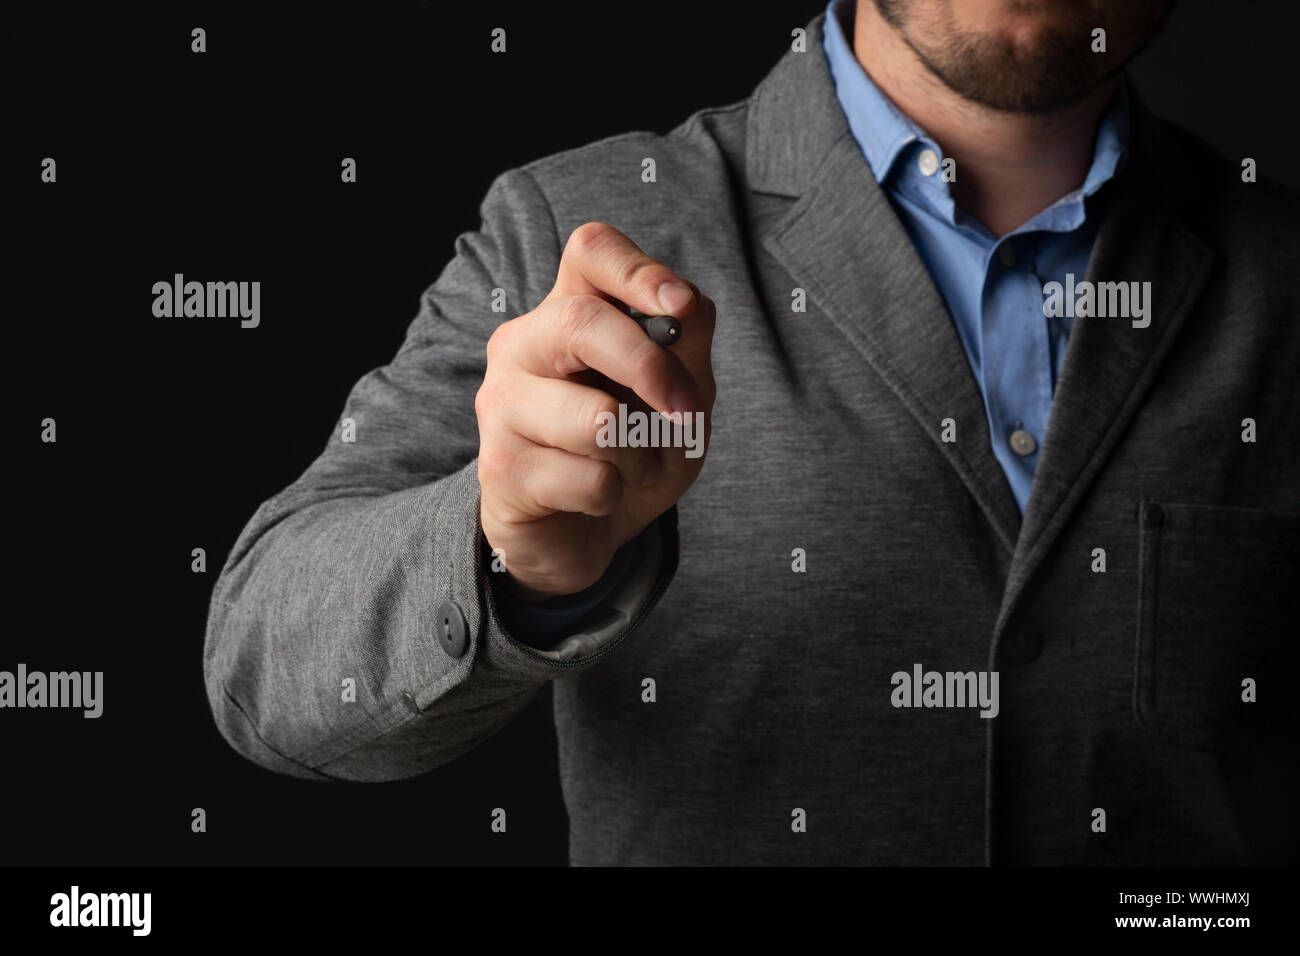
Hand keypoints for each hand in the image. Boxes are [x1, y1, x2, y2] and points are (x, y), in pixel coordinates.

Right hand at [475, 221, 716, 599]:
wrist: (580, 534)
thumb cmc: (631, 453)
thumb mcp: (680, 397)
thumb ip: (688, 347)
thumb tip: (688, 305)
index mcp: (567, 312)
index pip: (590, 250)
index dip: (639, 270)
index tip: (679, 304)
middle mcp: (522, 346)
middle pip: (581, 323)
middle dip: (653, 371)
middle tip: (688, 414)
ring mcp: (502, 406)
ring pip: (596, 418)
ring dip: (642, 454)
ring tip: (631, 466)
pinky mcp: (500, 469)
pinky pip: (590, 479)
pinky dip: (616, 495)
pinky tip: (595, 497)